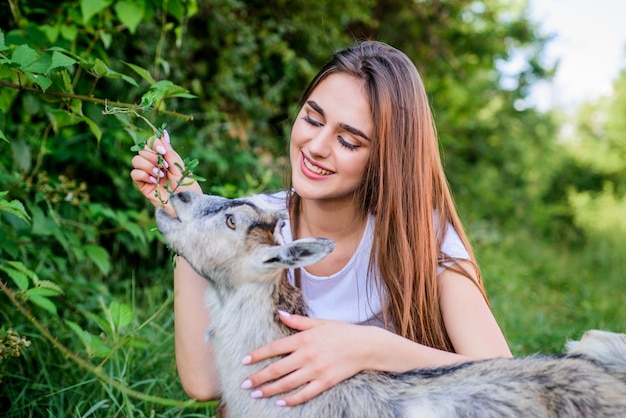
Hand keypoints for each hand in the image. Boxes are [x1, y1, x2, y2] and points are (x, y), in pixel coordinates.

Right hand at [130, 130, 201, 215]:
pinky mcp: (143, 186)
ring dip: (147, 165)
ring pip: (136, 160)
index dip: (153, 143)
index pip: (150, 143)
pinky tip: (154, 180)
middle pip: (142, 150)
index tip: (162, 150)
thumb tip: (163, 133)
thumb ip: (169, 151)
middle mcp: (154, 165)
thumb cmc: (188, 188)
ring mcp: (148, 175)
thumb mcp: (180, 167)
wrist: (187, 206)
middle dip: (152, 156)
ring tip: (159, 174)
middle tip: (165, 167)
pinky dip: (143, 174)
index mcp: (164, 158)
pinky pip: (134, 174)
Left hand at [241, 311, 372, 405]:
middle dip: (258, 377)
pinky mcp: (325, 382)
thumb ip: (298, 321)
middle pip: (277, 368)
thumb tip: (280, 313)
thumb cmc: (342, 332)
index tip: (244, 361)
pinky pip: (305, 393)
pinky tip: (280, 403)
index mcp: (304, 339)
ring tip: (256, 394)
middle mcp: (307, 355)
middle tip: (244, 384)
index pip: (275, 347)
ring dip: (269, 390)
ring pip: (287, 383)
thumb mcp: (319, 322)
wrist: (365, 345)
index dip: (258, 355)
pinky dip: (291, 400)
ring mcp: (316, 370)